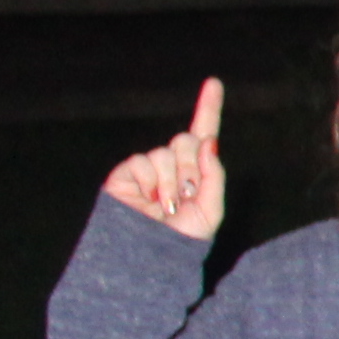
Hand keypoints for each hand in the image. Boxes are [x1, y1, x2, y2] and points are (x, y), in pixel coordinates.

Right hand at [101, 77, 229, 242]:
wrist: (153, 257)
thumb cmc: (183, 238)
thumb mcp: (211, 208)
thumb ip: (213, 174)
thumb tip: (207, 142)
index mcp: (196, 171)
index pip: (203, 133)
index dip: (208, 107)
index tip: (213, 82)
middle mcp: (172, 165)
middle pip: (185, 140)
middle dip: (190, 166)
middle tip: (186, 196)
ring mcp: (148, 169)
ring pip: (164, 153)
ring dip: (171, 182)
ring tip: (166, 206)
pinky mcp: (125, 175)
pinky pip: (141, 162)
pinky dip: (150, 182)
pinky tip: (148, 200)